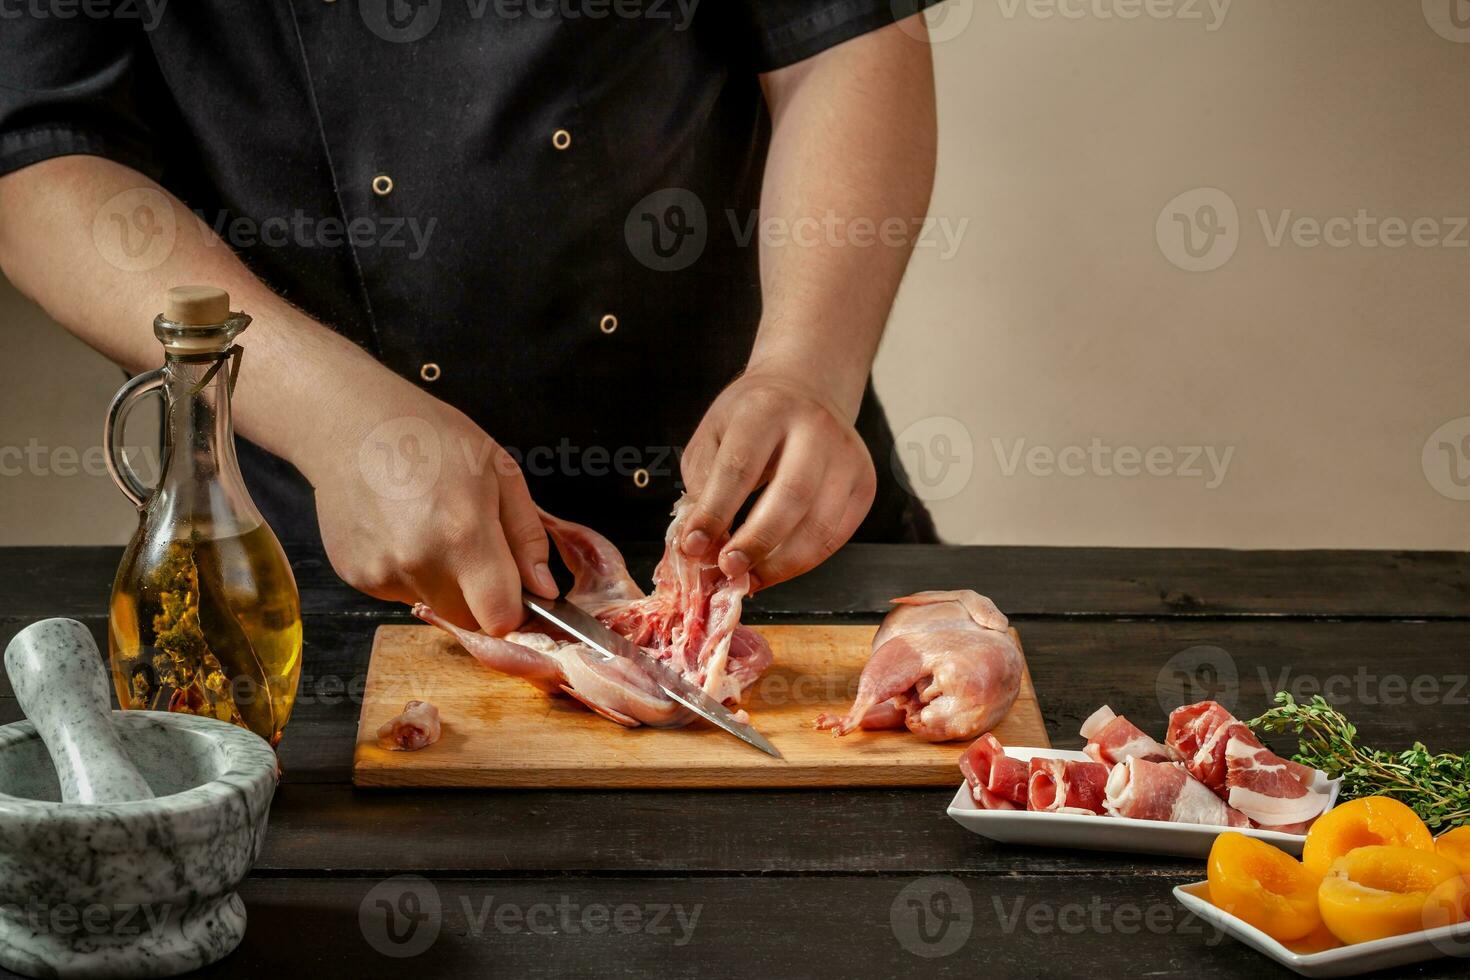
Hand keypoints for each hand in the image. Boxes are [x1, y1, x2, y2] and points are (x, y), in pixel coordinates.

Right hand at [304, 381, 556, 633]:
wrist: (350, 423)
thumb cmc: (431, 437)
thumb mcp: (500, 472)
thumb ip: (527, 537)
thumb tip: (545, 590)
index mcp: (465, 535)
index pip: (499, 619)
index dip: (514, 610)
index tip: (514, 588)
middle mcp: (420, 563)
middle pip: (467, 618)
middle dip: (478, 595)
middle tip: (470, 545)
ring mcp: (382, 573)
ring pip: (432, 604)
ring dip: (441, 581)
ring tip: (428, 527)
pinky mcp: (355, 577)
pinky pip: (398, 591)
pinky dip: (407, 572)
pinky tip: (399, 529)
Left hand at [679, 370, 875, 589]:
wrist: (805, 389)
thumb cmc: (751, 418)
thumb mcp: (713, 435)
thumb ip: (704, 485)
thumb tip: (701, 544)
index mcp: (766, 409)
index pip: (740, 467)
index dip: (715, 512)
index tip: (693, 546)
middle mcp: (814, 428)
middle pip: (790, 495)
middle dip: (756, 542)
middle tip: (727, 569)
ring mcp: (846, 456)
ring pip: (820, 524)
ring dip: (781, 562)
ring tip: (749, 579)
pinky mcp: (864, 482)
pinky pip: (836, 536)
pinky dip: (804, 561)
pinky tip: (775, 568)